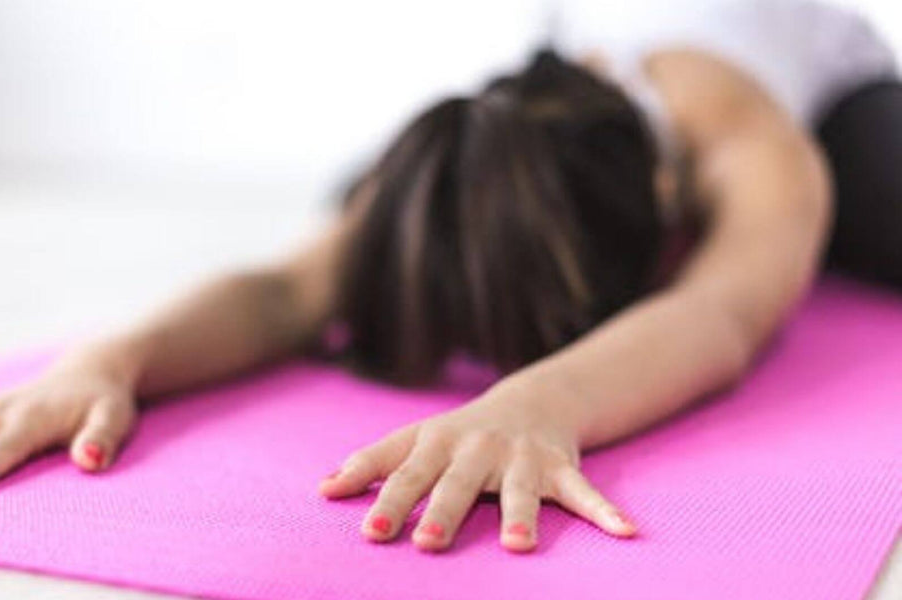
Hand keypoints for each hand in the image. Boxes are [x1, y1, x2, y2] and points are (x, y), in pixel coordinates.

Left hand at [317, 378, 635, 552]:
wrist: (530, 400)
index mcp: (438, 443)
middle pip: (457, 484)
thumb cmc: (459, 433)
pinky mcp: (560, 466)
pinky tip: (625, 532)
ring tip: (518, 546)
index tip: (369, 531)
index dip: (387, 501)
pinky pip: (584, 491)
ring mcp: (521, 457)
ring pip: (520, 490)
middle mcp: (477, 449)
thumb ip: (371, 463)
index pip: (407, 473)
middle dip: (442, 511)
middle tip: (426, 542)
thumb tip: (321, 490)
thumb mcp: (415, 440)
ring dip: (521, 516)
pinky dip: (605, 511)